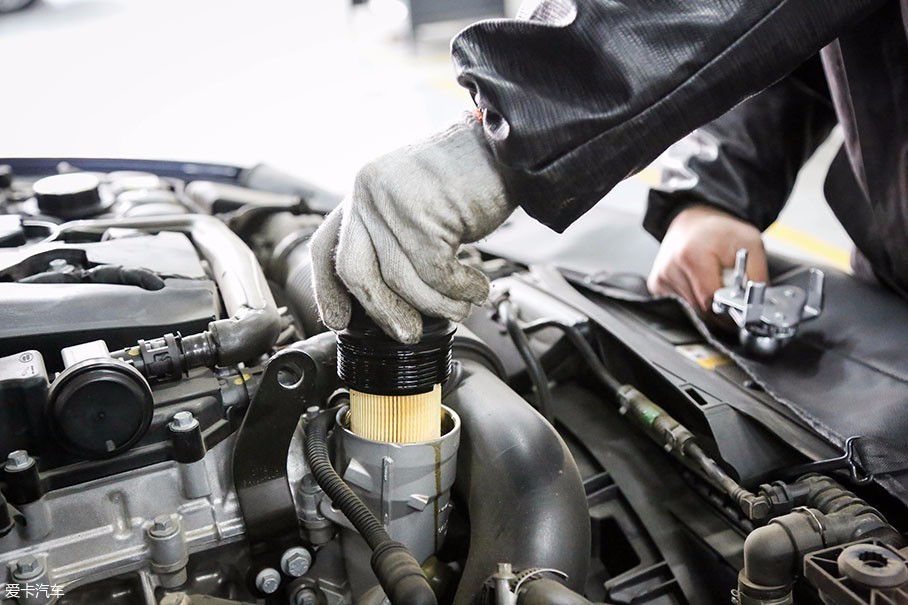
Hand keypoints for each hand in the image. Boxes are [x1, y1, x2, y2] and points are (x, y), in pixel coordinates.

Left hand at [309, 117, 514, 342]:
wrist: (508, 147)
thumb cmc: (471, 178)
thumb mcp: (418, 205)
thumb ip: (395, 240)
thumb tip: (390, 301)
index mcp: (363, 191)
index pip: (326, 246)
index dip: (328, 289)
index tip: (339, 320)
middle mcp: (368, 191)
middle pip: (355, 270)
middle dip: (382, 311)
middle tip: (408, 332)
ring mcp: (392, 199)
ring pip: (401, 278)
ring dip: (438, 304)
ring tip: (463, 306)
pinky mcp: (423, 210)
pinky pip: (436, 272)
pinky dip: (461, 289)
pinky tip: (477, 287)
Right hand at [647, 205, 767, 313]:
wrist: (694, 223)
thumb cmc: (720, 232)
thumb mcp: (750, 244)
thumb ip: (757, 276)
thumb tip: (757, 306)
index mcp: (691, 256)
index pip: (710, 299)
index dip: (727, 308)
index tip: (737, 305)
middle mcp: (670, 268)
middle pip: (699, 309)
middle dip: (718, 306)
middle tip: (727, 290)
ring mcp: (660, 278)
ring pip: (690, 310)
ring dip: (705, 303)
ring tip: (711, 282)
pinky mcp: (656, 284)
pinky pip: (680, 305)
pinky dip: (693, 300)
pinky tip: (696, 283)